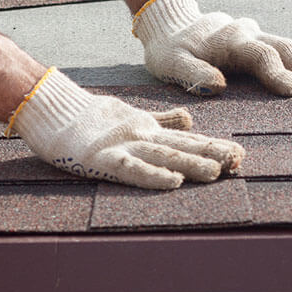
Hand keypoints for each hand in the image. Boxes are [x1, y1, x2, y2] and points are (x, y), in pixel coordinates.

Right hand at [9, 68, 244, 188]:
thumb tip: (190, 119)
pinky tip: (173, 181)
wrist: (52, 109)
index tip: (240, 155)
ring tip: (217, 171)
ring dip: (192, 163)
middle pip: (183, 146)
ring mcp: (123, 146)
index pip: (187, 138)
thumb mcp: (133, 117)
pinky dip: (153, 175)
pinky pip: (132, 169)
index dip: (213, 146)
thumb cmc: (90, 118)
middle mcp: (142, 136)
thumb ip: (162, 120)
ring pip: (164, 154)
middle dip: (212, 154)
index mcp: (149, 128)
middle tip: (239, 162)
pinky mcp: (102, 158)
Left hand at [132, 0, 291, 96]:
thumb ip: (192, 73)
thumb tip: (217, 86)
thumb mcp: (170, 62)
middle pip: (284, 48)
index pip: (259, 55)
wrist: (173, 23)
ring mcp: (260, 34)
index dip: (277, 72)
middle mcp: (250, 33)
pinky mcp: (264, 39)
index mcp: (230, 40)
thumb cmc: (170, 50)